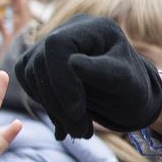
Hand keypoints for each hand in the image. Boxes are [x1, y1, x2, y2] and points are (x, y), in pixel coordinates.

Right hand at [14, 15, 161, 139]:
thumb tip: (73, 64)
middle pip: (41, 62)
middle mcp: (68, 30)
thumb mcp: (127, 83)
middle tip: (80, 132)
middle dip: (58, 103)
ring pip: (29, 74)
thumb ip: (104, 72)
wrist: (127, 97)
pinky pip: (29, 82)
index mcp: (93, 28)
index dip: (61, 80)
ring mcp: (51, 44)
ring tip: (79, 130)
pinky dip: (46, 106)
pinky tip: (68, 121)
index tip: (77, 112)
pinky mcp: (40, 61)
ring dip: (52, 110)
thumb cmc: (132, 88)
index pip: (57, 45)